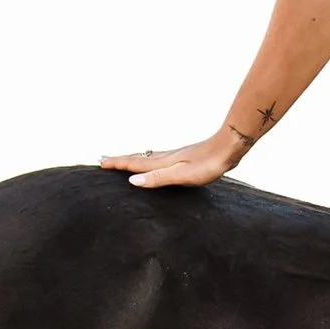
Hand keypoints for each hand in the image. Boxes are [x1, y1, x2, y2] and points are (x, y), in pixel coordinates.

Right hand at [102, 130, 249, 191]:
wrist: (229, 147)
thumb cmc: (208, 165)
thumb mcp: (182, 176)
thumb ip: (158, 178)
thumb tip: (132, 181)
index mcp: (163, 163)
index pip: (134, 164)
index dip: (117, 164)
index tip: (100, 162)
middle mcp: (166, 157)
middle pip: (138, 158)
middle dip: (120, 160)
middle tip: (103, 159)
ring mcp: (176, 156)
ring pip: (148, 157)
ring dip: (133, 159)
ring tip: (124, 160)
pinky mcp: (185, 157)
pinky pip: (159, 158)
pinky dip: (148, 159)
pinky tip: (156, 161)